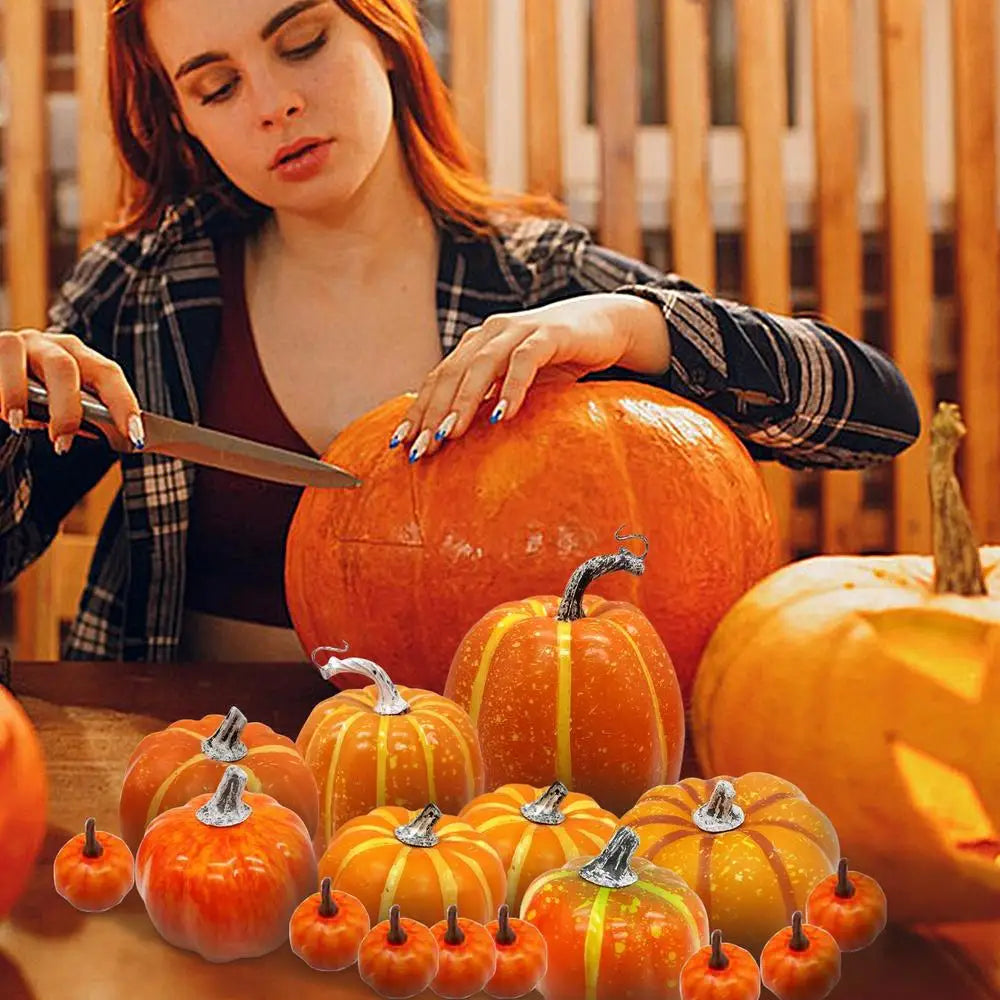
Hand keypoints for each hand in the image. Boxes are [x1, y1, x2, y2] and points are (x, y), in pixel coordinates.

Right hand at [0, 329, 143, 453]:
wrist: (1, 381)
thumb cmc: (33, 398)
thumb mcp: (62, 407)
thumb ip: (86, 420)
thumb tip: (124, 442)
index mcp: (81, 359)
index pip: (109, 376)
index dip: (124, 405)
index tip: (135, 437)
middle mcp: (56, 347)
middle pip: (69, 369)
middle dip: (67, 409)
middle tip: (62, 443)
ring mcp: (26, 343)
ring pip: (34, 362)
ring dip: (27, 398)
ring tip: (23, 427)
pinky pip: (4, 362)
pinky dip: (7, 392)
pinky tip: (8, 414)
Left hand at [389, 293, 668, 460]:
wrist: (605, 325)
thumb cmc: (556, 359)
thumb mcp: (514, 382)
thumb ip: (487, 398)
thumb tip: (451, 435)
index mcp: (476, 345)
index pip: (438, 379)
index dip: (418, 411)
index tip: (401, 444)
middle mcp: (490, 333)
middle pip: (452, 374)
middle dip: (432, 413)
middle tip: (420, 449)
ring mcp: (519, 330)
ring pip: (482, 366)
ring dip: (464, 401)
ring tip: (450, 435)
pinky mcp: (550, 334)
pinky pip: (525, 361)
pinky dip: (512, 387)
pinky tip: (502, 415)